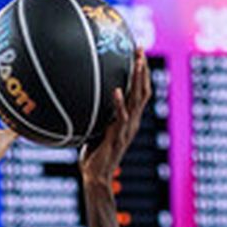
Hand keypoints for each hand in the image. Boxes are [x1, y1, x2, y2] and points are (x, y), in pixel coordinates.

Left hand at [80, 47, 151, 190]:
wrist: (96, 177)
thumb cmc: (94, 155)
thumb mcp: (96, 128)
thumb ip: (97, 113)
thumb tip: (83, 96)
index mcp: (129, 119)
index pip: (140, 91)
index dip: (141, 73)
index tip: (138, 53)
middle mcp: (132, 122)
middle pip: (143, 90)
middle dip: (142, 68)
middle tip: (139, 48)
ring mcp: (126, 129)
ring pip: (137, 100)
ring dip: (138, 80)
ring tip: (137, 62)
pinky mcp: (117, 137)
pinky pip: (121, 118)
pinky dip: (119, 103)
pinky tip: (117, 90)